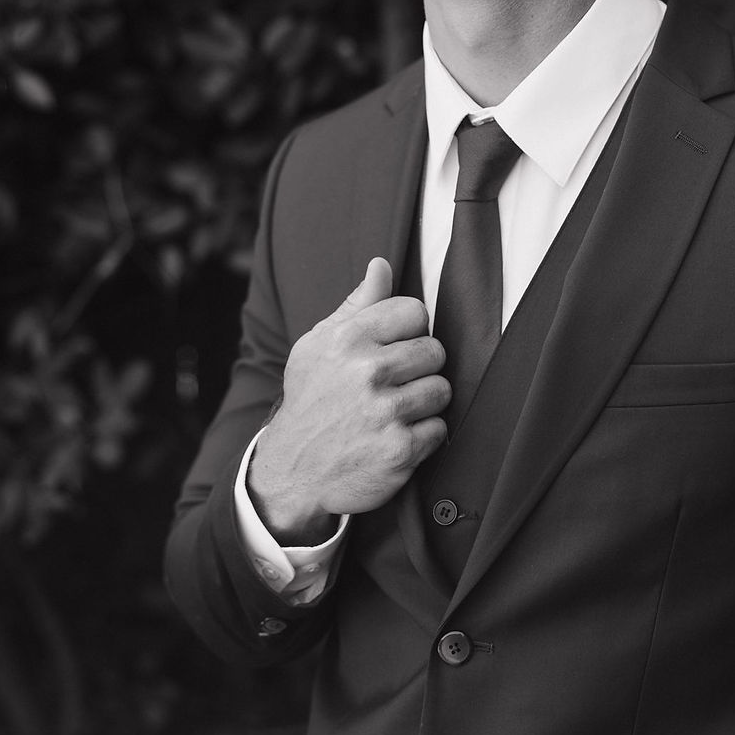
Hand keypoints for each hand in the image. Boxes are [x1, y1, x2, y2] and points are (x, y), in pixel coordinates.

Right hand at [246, 257, 449, 542]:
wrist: (293, 471)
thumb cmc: (312, 399)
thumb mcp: (320, 345)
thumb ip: (357, 305)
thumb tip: (381, 264)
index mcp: (348, 339)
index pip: (415, 311)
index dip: (410, 330)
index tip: (394, 348)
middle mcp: (367, 372)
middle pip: (435, 350)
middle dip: (421, 367)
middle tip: (396, 383)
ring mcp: (385, 413)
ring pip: (441, 390)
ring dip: (424, 403)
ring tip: (395, 410)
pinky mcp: (400, 450)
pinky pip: (440, 429)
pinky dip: (424, 436)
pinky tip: (396, 436)